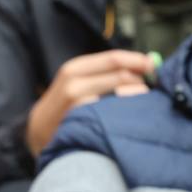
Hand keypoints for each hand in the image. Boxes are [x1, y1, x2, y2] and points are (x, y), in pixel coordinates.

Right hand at [26, 50, 153, 155]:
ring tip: (142, 107)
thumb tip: (147, 65)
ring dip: (135, 100)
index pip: (114, 58)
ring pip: (117, 96)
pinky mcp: (77, 126)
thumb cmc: (64, 107)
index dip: (139, 61)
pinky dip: (122, 116)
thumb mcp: (77, 83)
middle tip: (151, 92)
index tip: (155, 68)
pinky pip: (108, 117)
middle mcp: (72, 83)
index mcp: (74, 68)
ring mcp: (74, 106)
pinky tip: (127, 121)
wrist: (36, 133)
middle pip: (119, 76)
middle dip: (141, 82)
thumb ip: (104, 74)